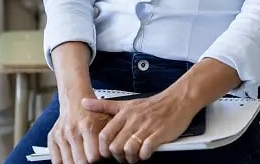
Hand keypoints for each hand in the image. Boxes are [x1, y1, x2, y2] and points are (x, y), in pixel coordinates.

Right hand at [48, 100, 110, 163]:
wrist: (75, 98)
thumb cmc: (93, 112)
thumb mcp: (107, 121)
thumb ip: (111, 138)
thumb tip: (115, 155)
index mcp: (88, 126)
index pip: (93, 158)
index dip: (100, 161)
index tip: (102, 158)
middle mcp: (72, 130)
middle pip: (80, 162)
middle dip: (88, 163)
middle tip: (92, 158)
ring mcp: (60, 135)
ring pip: (68, 163)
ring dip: (77, 162)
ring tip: (84, 157)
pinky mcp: (52, 138)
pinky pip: (56, 160)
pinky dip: (64, 163)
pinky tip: (73, 159)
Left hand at [81, 91, 196, 162]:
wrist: (176, 101)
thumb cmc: (151, 105)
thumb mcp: (125, 103)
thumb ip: (103, 105)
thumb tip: (84, 102)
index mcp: (123, 114)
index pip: (104, 135)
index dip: (103, 148)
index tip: (107, 153)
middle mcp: (132, 120)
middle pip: (114, 146)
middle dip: (117, 157)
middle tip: (122, 157)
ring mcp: (146, 127)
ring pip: (128, 149)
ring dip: (130, 158)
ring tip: (134, 157)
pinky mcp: (159, 134)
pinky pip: (146, 150)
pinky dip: (144, 156)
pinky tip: (145, 153)